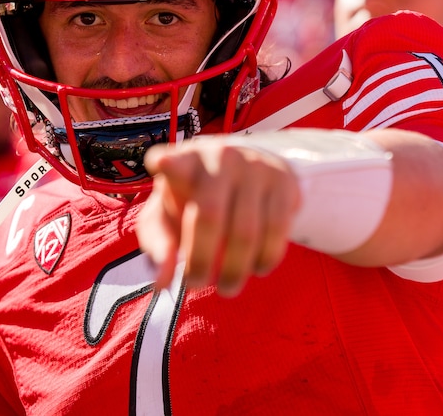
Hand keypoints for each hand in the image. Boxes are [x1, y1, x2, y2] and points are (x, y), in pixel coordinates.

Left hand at [136, 137, 299, 296]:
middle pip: (209, 214)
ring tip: (227, 286)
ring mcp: (254, 165)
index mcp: (184, 161)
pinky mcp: (283, 180)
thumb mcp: (170, 216)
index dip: (167, 162)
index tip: (163, 163)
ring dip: (235, 270)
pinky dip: (265, 258)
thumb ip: (159, 246)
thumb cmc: (196, 198)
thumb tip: (163, 282)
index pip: (171, 160)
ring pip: (245, 231)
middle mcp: (219, 156)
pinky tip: (256, 268)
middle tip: (195, 284)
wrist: (247, 170)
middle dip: (200, 259)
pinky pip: (276, 229)